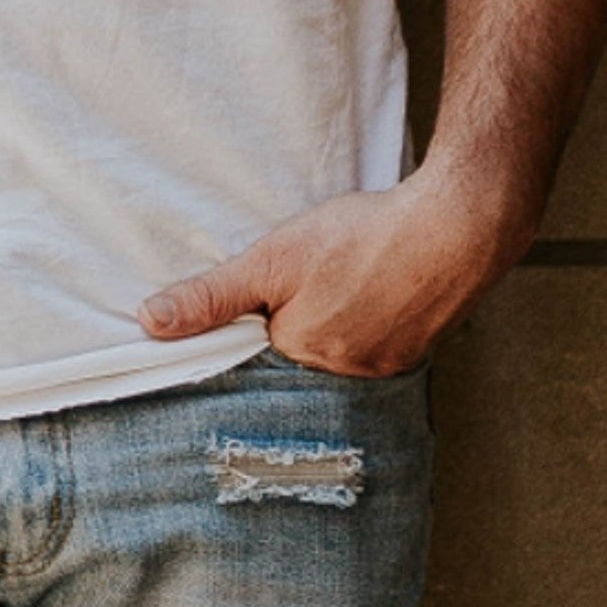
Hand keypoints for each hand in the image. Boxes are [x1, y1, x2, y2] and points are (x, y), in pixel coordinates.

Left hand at [135, 168, 530, 376]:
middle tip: (289, 289)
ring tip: (324, 288)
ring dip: (316, 327)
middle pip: (287, 362)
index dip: (236, 334)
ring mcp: (380, 371)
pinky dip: (351, 325)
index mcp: (302, 360)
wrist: (454, 228)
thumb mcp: (271, 260)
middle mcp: (343, 379)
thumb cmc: (360, 239)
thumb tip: (152, 323)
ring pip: (325, 356)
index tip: (235, 311)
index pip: (247, 363)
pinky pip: (362, 350)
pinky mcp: (407, 355)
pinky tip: (353, 294)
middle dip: (277, 331)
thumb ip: (212, 296)